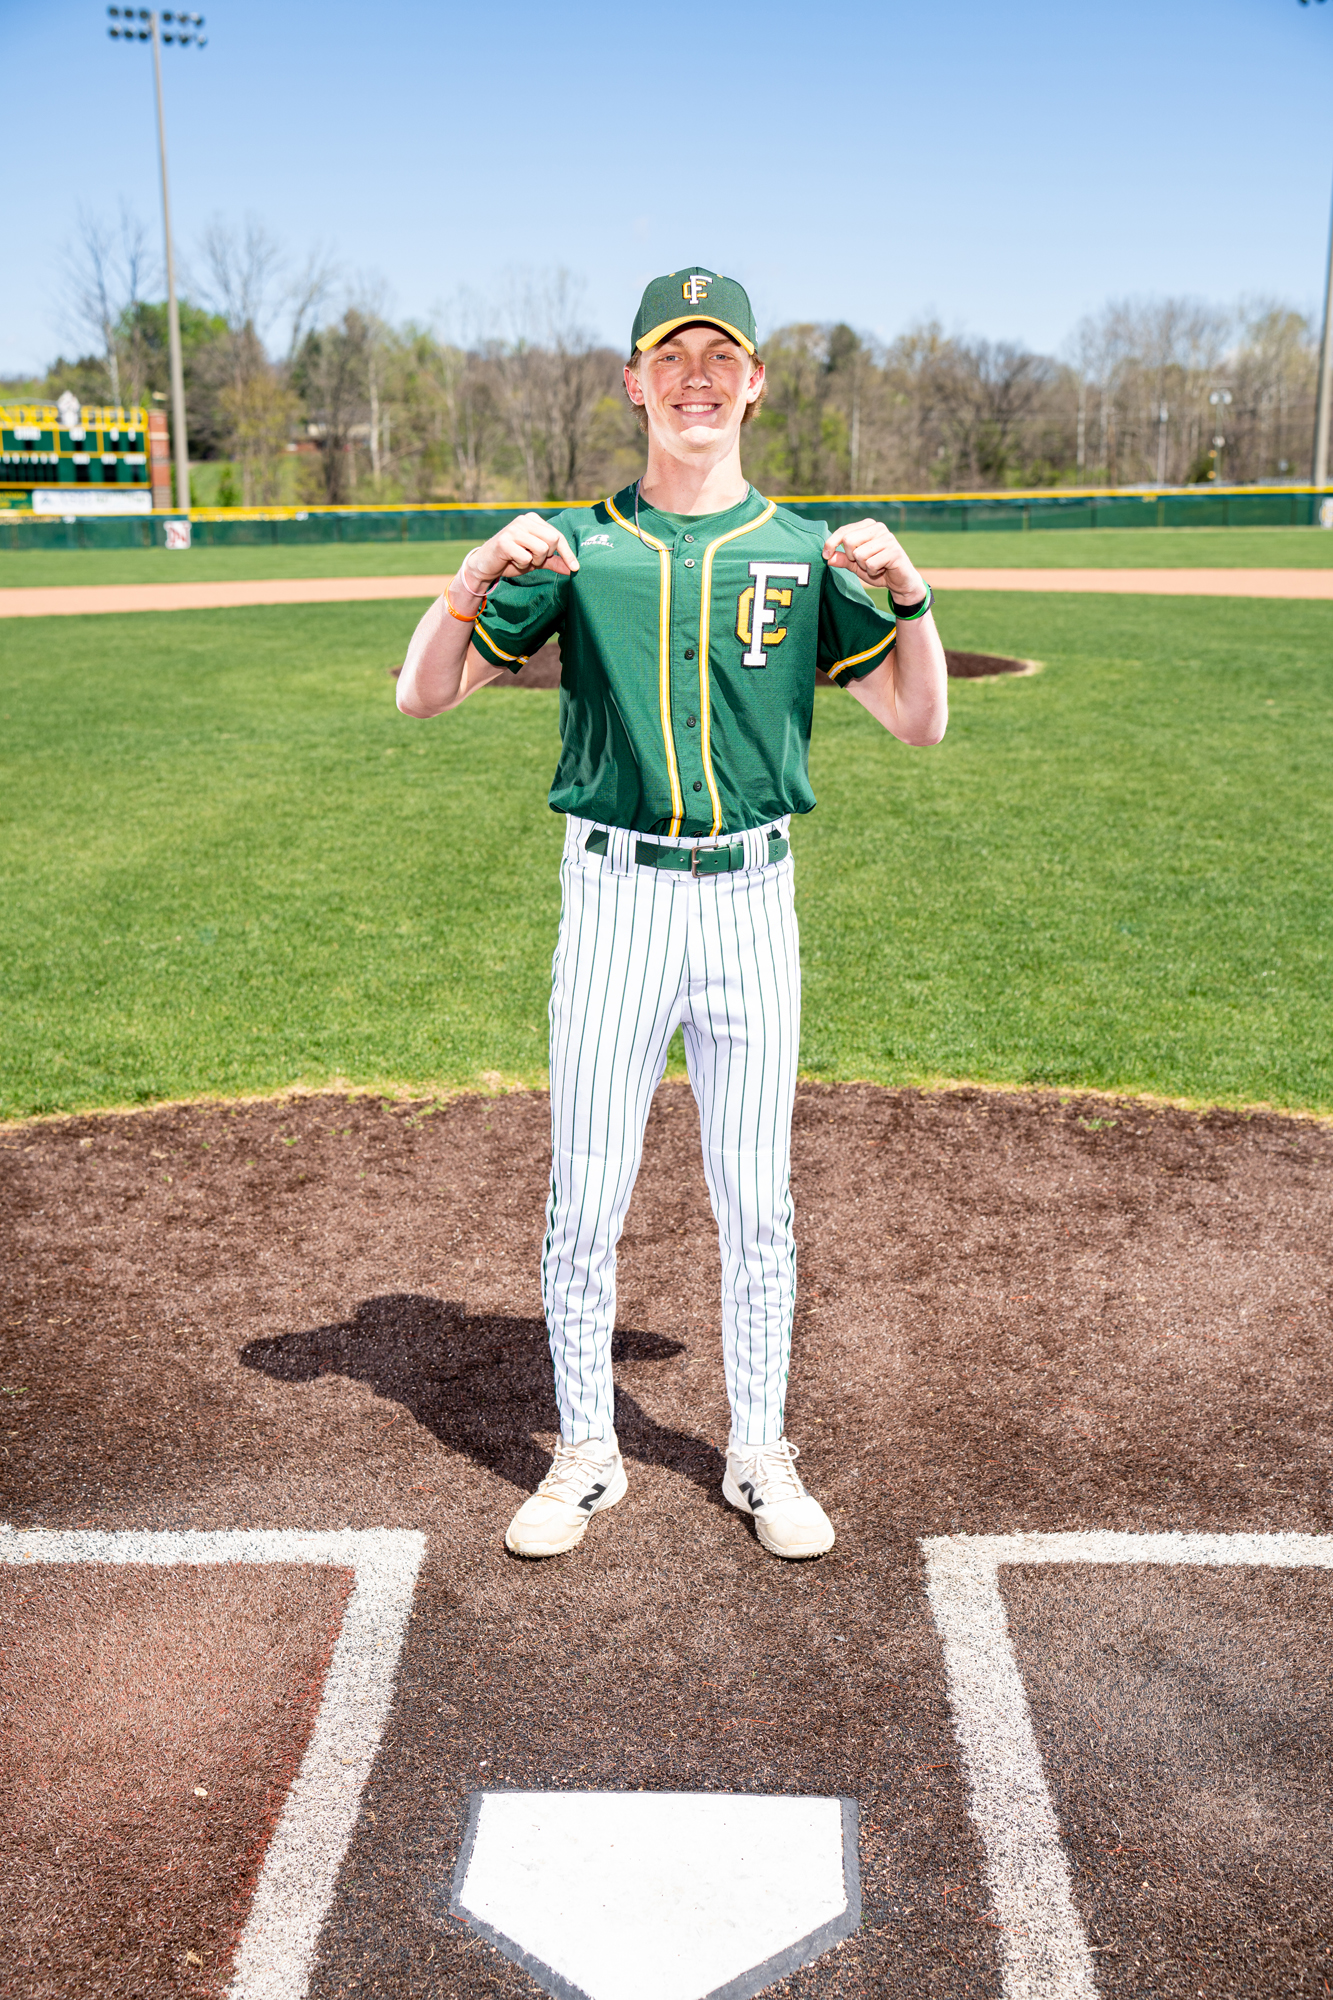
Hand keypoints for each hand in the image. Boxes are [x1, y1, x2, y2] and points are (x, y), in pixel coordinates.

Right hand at [461, 514, 579, 596]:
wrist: (485, 566)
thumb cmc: (512, 560)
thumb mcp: (536, 560)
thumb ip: (554, 561)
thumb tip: (574, 569)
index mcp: (533, 520)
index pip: (558, 535)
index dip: (568, 553)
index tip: (576, 568)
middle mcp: (524, 520)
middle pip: (553, 540)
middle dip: (546, 556)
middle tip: (533, 559)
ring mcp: (513, 529)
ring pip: (541, 550)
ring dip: (533, 561)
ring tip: (521, 559)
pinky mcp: (504, 541)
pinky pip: (526, 558)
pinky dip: (521, 565)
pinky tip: (511, 560)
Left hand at [822, 519, 923, 601]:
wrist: (900, 582)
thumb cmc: (877, 569)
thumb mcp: (856, 565)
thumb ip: (842, 559)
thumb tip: (828, 557)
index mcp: (868, 526)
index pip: (843, 530)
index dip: (831, 543)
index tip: (825, 556)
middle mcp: (878, 528)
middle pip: (848, 541)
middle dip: (851, 557)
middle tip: (863, 563)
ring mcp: (887, 538)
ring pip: (859, 554)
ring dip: (863, 566)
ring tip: (875, 566)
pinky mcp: (894, 551)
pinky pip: (870, 564)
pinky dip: (873, 572)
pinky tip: (882, 569)